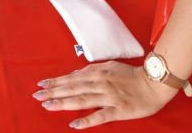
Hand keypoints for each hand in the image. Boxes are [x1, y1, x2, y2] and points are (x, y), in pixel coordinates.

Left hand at [32, 61, 177, 128]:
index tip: (41, 85)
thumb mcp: (110, 66)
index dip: (56, 82)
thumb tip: (76, 74)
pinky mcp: (118, 110)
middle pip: (72, 88)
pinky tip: (74, 124)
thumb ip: (92, 70)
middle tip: (37, 96)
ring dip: (63, 103)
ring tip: (48, 106)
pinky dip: (86, 120)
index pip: (72, 78)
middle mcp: (100, 84)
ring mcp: (109, 97)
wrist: (154, 84)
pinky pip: (100, 116)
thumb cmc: (132, 75)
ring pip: (82, 100)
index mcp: (98, 73)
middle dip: (53, 92)